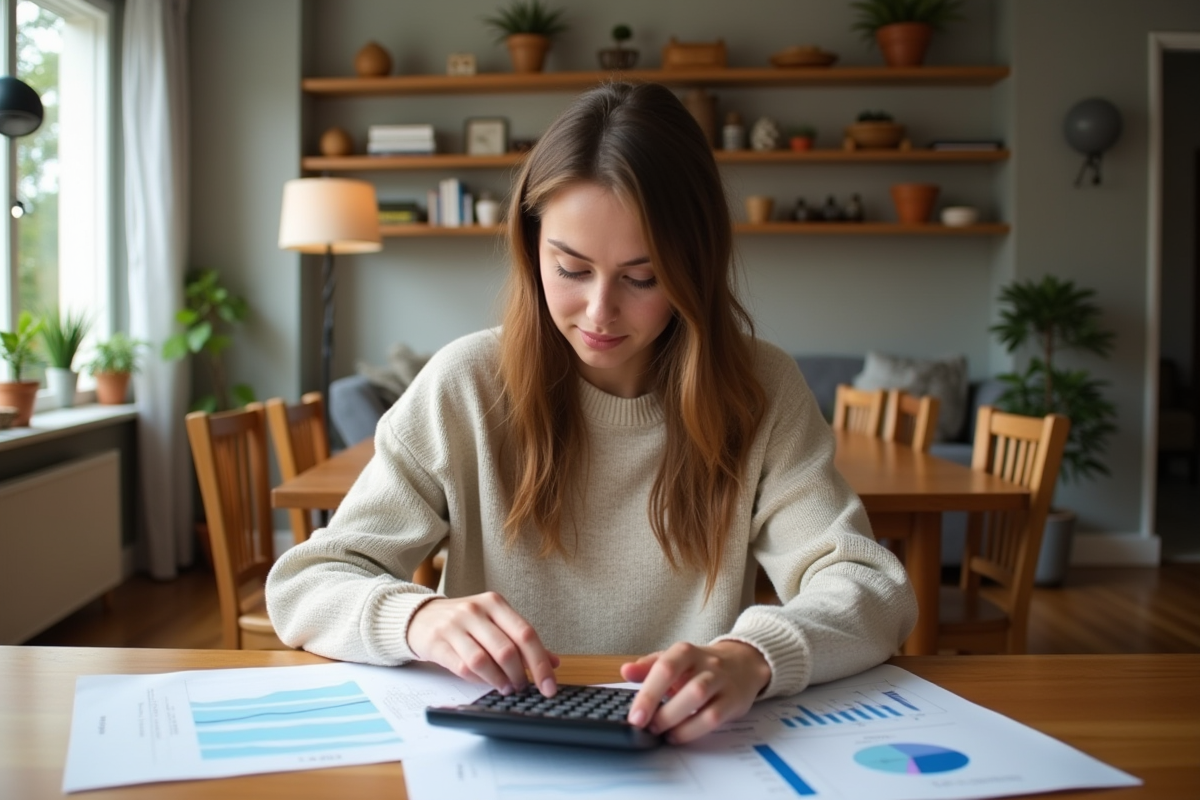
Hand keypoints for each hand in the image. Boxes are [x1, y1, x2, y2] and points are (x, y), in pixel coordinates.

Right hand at [407, 592, 559, 695]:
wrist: (420, 617)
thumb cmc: (464, 622)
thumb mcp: (494, 623)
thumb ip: (522, 641)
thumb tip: (554, 662)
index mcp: (495, 603)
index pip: (525, 634)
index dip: (541, 663)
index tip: (549, 685)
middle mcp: (475, 610)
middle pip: (507, 649)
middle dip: (520, 675)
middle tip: (523, 687)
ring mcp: (454, 625)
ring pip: (484, 660)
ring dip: (499, 680)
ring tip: (506, 687)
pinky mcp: (437, 642)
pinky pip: (462, 667)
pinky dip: (478, 680)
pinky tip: (484, 682)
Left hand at [620, 640, 770, 743]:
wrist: (742, 663)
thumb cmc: (700, 665)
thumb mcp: (674, 660)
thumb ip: (648, 667)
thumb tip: (625, 671)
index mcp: (685, 651)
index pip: (665, 668)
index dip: (649, 693)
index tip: (635, 716)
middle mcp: (706, 664)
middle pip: (686, 687)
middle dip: (662, 711)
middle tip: (644, 726)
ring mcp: (722, 682)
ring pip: (700, 699)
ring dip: (676, 720)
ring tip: (659, 731)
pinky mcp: (733, 701)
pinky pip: (713, 717)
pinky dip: (692, 730)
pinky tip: (676, 736)